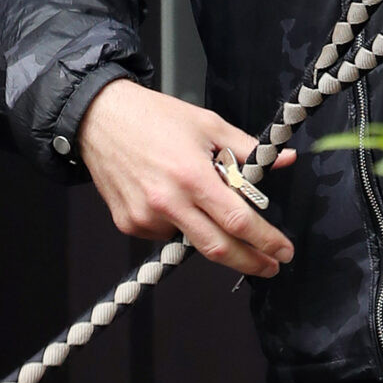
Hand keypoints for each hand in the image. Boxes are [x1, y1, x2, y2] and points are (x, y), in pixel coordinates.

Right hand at [76, 80, 296, 276]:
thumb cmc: (154, 117)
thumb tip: (283, 160)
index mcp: (192, 176)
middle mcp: (167, 202)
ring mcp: (145, 218)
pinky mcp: (129, 224)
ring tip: (198, 198)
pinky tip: (169, 196)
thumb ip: (248, 149)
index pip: (238, 221)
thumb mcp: (209, 125)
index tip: (283, 251)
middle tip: (269, 265)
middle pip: (218, 248)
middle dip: (250, 261)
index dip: (266, 241)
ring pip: (191, 240)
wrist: (100, 118)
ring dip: (207, 230)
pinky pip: (165, 234)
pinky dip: (178, 222)